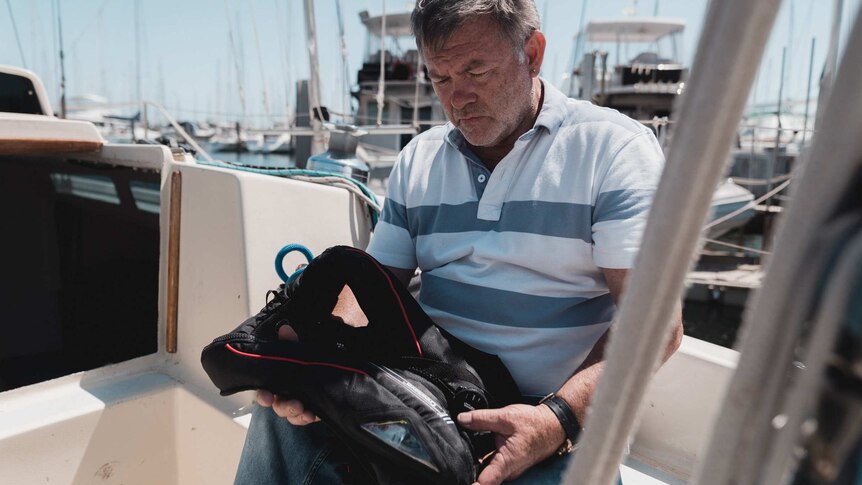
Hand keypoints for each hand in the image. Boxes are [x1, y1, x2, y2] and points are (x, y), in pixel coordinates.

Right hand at [256, 283, 366, 424]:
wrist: (337, 360)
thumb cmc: (313, 355)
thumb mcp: (303, 348)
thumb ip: (292, 341)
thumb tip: (285, 329)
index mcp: (279, 379)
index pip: (265, 390)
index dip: (263, 395)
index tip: (267, 397)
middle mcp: (287, 393)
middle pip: (279, 406)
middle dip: (284, 407)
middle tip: (296, 405)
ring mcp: (300, 403)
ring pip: (292, 415)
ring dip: (298, 414)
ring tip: (306, 409)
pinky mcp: (314, 409)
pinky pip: (307, 418)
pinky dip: (309, 417)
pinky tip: (315, 414)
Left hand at [457, 404, 565, 484]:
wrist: (552, 425)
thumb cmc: (534, 424)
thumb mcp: (506, 416)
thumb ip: (481, 419)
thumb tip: (462, 419)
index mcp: (506, 462)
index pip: (485, 483)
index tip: (458, 480)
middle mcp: (507, 470)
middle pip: (481, 477)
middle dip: (468, 469)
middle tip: (454, 460)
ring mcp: (508, 468)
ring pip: (485, 469)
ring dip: (475, 462)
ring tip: (464, 450)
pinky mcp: (508, 463)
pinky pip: (491, 464)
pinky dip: (483, 456)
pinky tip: (476, 445)